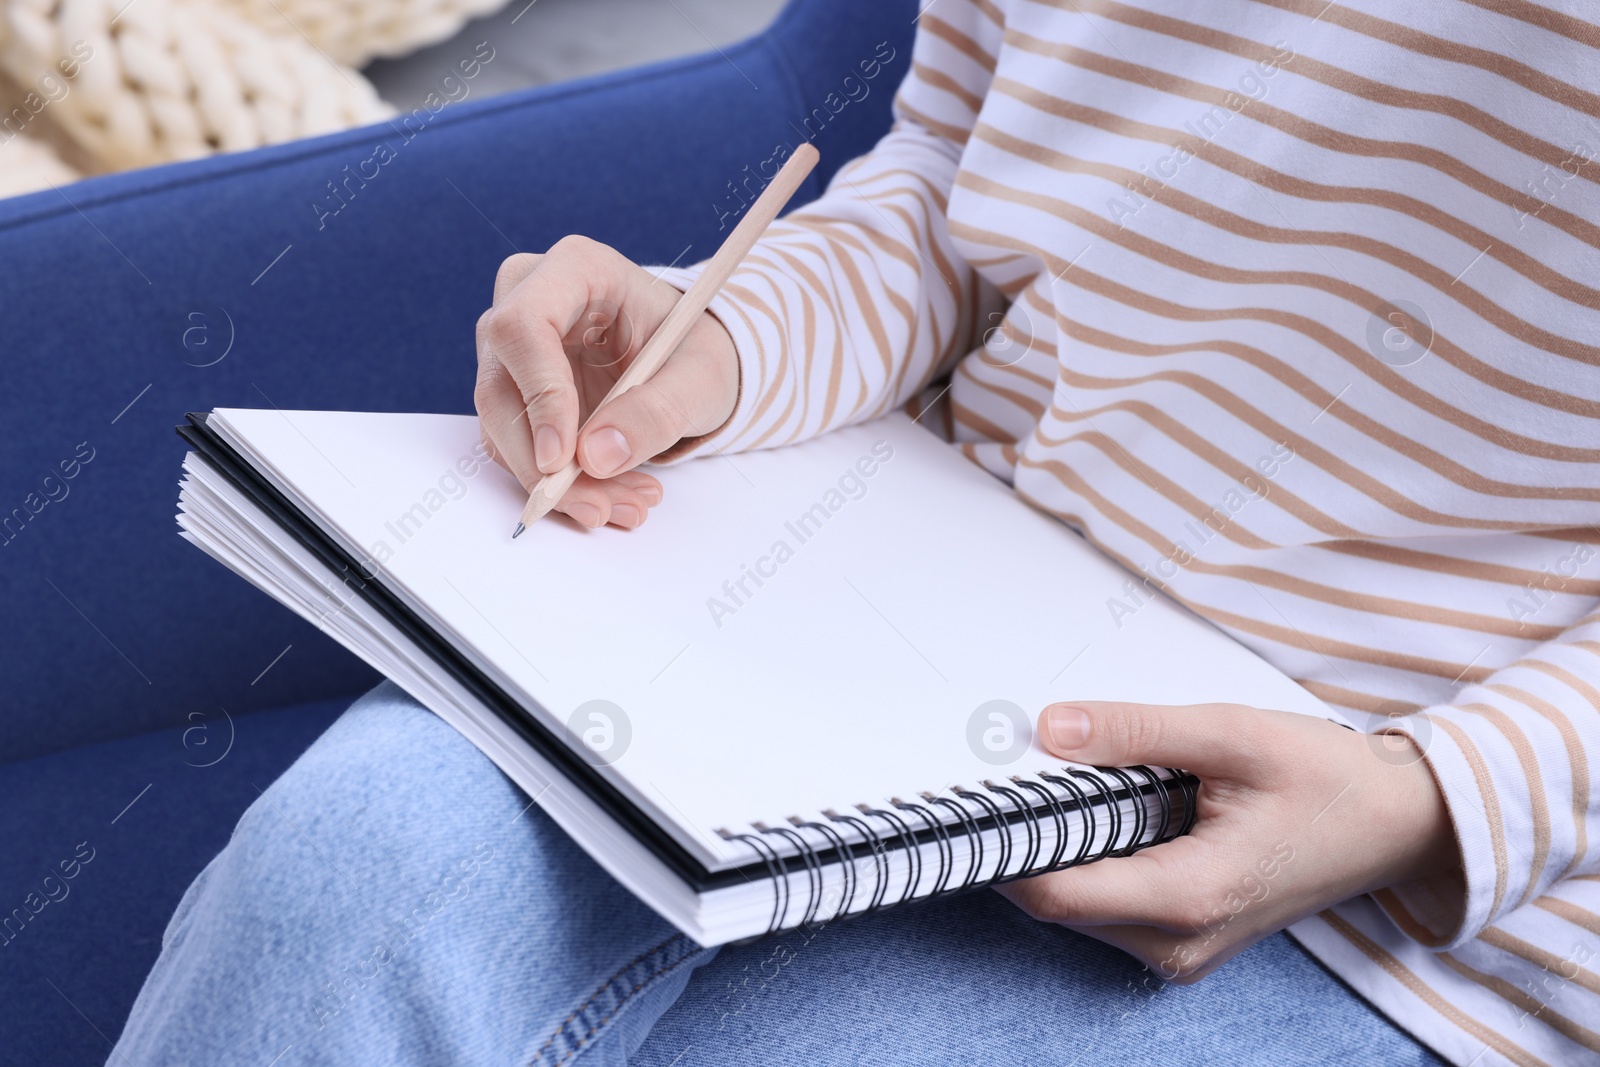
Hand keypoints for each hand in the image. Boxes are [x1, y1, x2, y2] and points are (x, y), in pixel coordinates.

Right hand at [474, 236, 739, 528]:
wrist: (689, 360)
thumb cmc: (695, 348)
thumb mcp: (702, 378)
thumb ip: (657, 411)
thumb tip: (595, 458)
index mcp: (576, 268)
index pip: (524, 326)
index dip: (538, 396)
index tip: (563, 459)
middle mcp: (529, 300)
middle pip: (501, 388)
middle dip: (545, 463)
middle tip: (600, 506)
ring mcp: (513, 349)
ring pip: (504, 428)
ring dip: (559, 484)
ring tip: (625, 505)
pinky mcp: (515, 391)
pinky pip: (517, 448)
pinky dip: (561, 484)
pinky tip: (611, 496)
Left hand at [996, 701, 1461, 981]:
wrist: (1402, 825)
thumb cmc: (1331, 782)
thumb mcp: (1233, 734)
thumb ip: (1135, 733)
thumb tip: (1049, 728)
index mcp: (1191, 897)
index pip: (1054, 890)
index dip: (1006, 842)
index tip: (978, 790)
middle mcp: (1179, 943)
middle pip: (1055, 901)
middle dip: (1031, 835)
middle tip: (1019, 765)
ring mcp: (1182, 950)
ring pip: (1077, 906)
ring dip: (1062, 846)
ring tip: (1076, 779)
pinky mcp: (1185, 939)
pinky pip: (1107, 906)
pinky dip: (1093, 858)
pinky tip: (1109, 809)